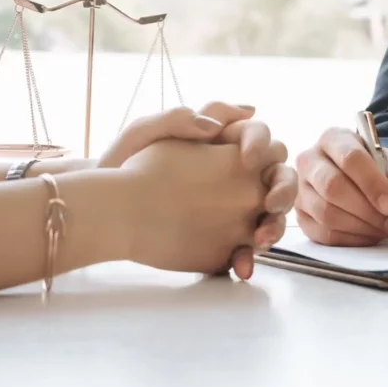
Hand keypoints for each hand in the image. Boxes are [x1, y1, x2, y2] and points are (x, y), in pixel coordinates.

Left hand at [99, 103, 296, 278]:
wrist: (104, 210)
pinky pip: (246, 248)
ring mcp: (235, 210)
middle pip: (278, 177)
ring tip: (260, 241)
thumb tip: (216, 127)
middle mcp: (237, 175)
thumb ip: (180, 119)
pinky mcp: (225, 239)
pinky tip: (241, 266)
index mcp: (223, 143)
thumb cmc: (123, 164)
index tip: (246, 159)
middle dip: (283, 190)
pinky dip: (248, 258)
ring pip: (270, 216)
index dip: (260, 144)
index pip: (259, 135)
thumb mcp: (145, 134)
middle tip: (270, 204)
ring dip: (274, 227)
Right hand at [295, 127, 387, 246]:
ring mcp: (301, 189)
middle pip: (332, 186)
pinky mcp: (301, 215)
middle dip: (366, 209)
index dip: (372, 183)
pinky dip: (350, 239)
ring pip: (326, 213)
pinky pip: (323, 233)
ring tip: (382, 228)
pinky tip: (369, 235)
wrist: (365, 182)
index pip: (350, 158)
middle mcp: (310, 160)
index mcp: (334, 139)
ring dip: (360, 226)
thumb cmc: (379, 168)